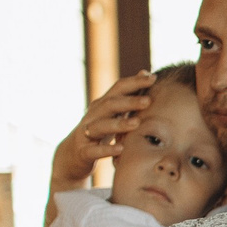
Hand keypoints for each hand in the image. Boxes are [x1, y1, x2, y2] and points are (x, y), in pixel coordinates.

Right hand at [49, 71, 153, 193]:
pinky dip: (107, 149)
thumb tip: (145, 72)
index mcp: (103, 105)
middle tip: (148, 101)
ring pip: (101, 126)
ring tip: (137, 123)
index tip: (153, 77)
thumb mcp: (113, 112)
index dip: (134, 82)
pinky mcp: (83, 151)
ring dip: (119, 124)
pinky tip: (120, 149)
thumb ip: (128, 95)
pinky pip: (94, 150)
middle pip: (110, 105)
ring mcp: (86, 133)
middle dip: (129, 101)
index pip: (118, 89)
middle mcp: (93, 115)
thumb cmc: (100, 130)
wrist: (72, 154)